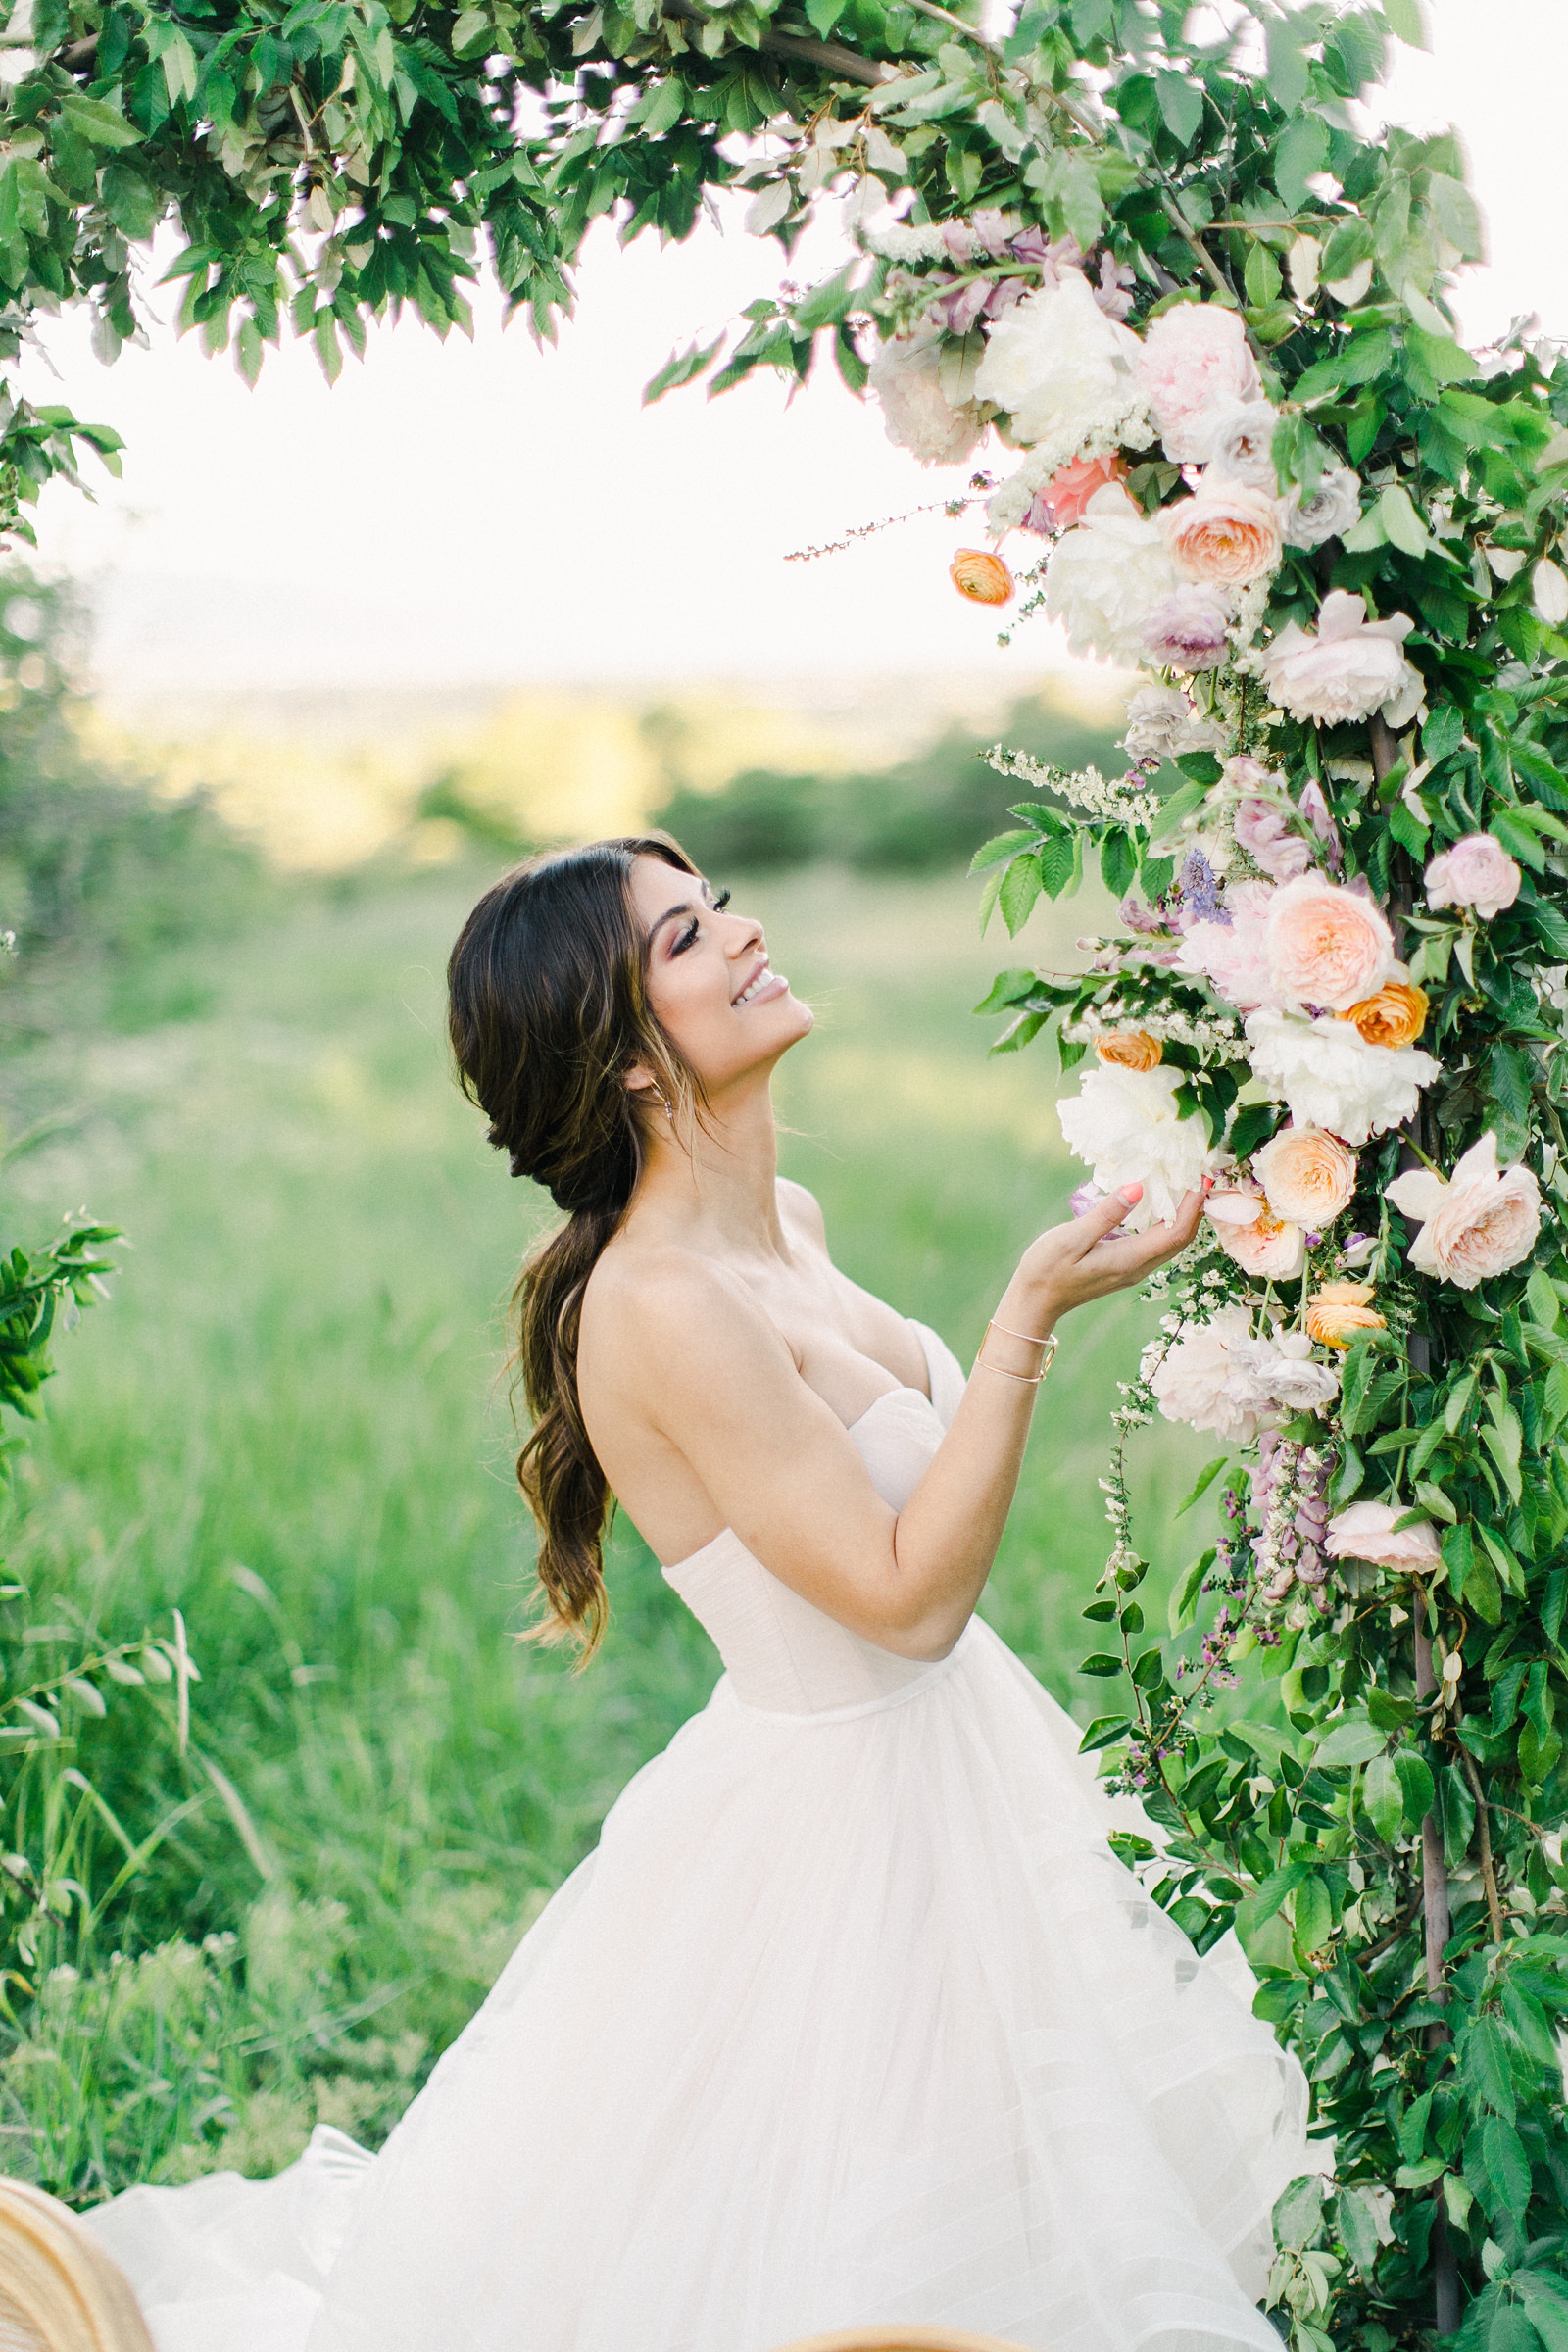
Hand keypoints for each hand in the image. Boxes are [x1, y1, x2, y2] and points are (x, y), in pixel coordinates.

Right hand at [1014, 1179, 1210, 1326]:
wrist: (1034, 1302)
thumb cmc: (1046, 1269)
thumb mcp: (1071, 1238)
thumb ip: (1106, 1214)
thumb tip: (1138, 1188)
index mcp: (1129, 1260)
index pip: (1176, 1232)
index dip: (1194, 1206)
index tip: (1203, 1178)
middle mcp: (1138, 1267)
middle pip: (1182, 1238)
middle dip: (1196, 1207)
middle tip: (1202, 1175)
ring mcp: (1133, 1269)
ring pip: (1172, 1242)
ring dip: (1184, 1215)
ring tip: (1188, 1184)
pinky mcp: (1125, 1266)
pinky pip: (1158, 1243)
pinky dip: (1168, 1221)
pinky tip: (1162, 1203)